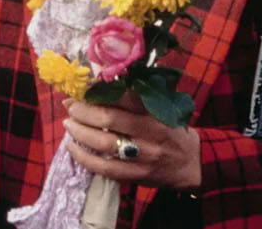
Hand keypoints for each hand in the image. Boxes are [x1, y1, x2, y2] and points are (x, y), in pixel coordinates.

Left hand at [62, 96, 201, 189]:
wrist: (192, 162)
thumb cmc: (168, 129)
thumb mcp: (157, 109)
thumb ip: (131, 99)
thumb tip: (91, 86)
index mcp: (154, 111)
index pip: (122, 96)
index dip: (95, 92)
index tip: (79, 91)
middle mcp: (150, 131)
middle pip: (108, 118)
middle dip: (82, 111)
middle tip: (71, 108)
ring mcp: (144, 155)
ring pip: (103, 143)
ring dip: (79, 132)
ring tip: (69, 125)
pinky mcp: (138, 174)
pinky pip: (105, 168)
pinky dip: (83, 157)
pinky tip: (72, 148)